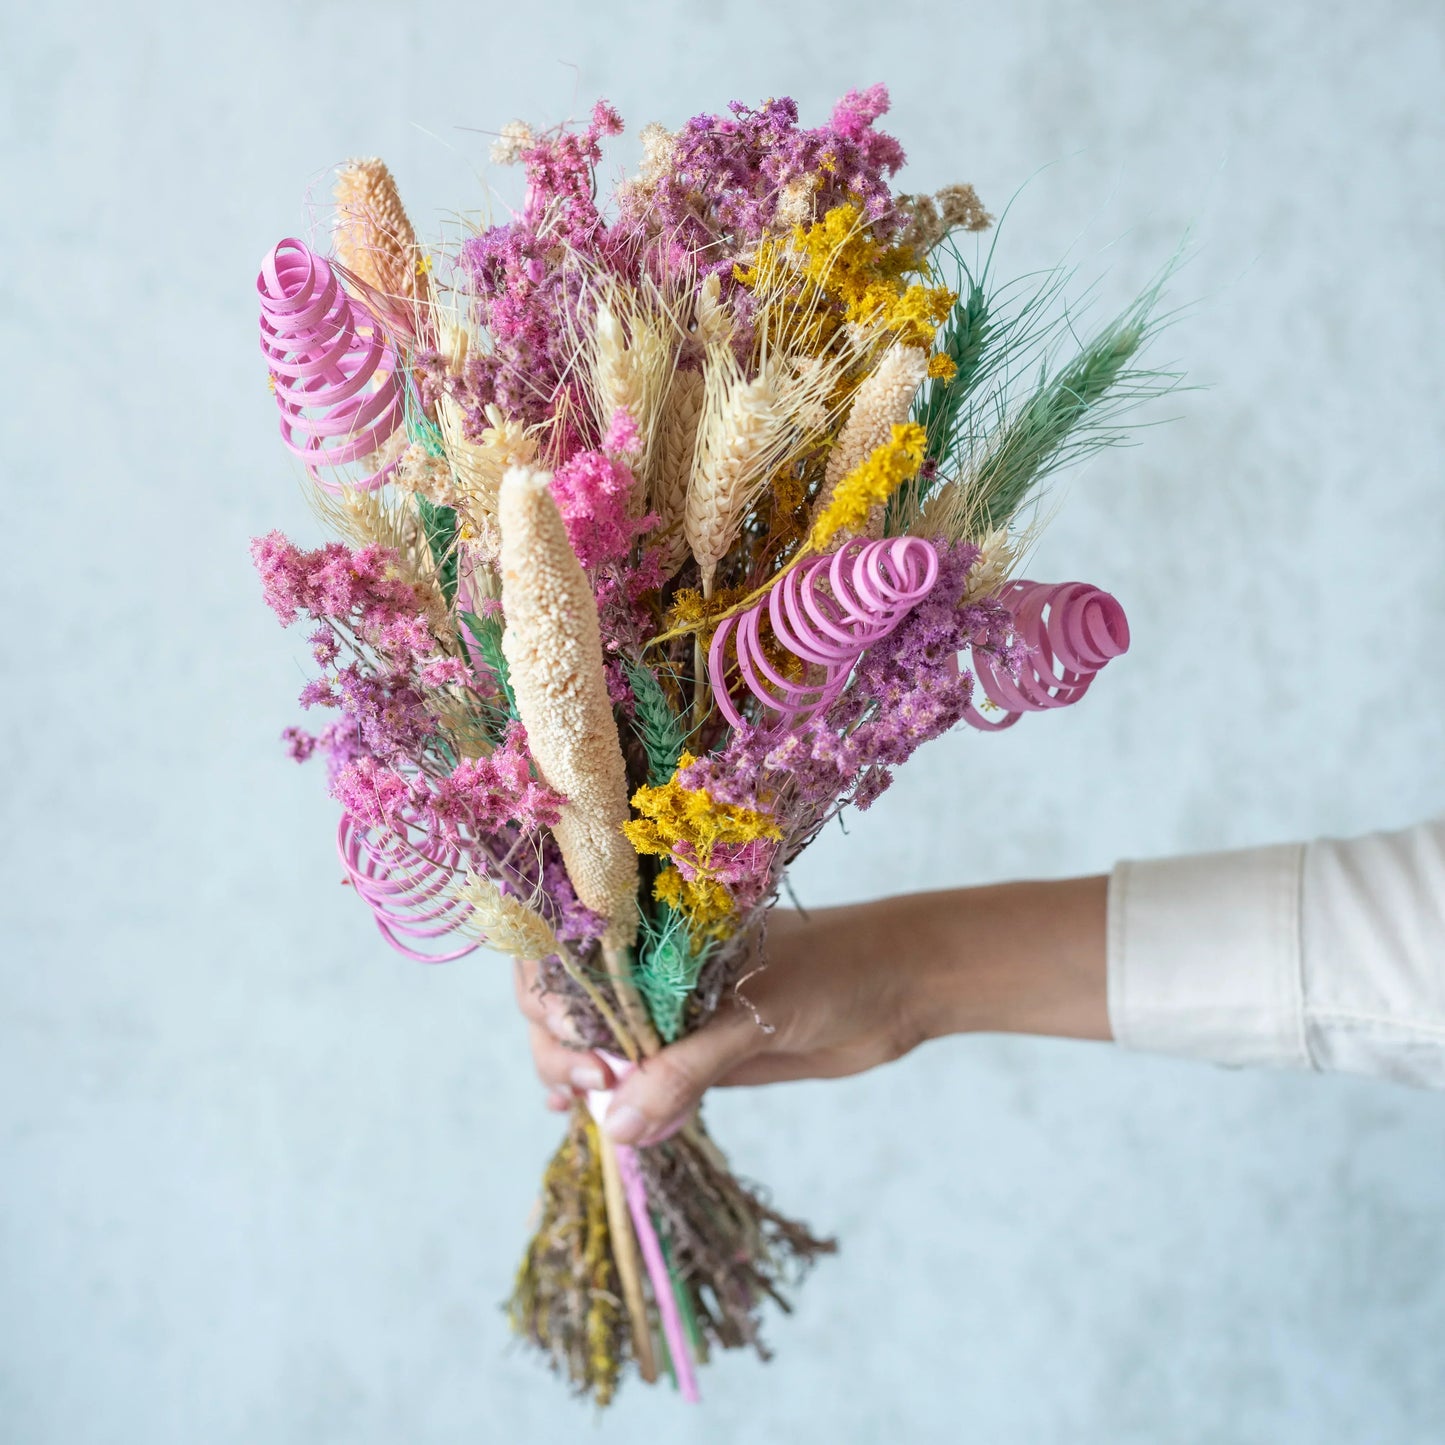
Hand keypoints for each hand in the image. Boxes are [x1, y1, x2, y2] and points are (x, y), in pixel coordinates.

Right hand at [516, 877, 1110, 1145]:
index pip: (569, 954)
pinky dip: (618, 1103)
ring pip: (601, 1046)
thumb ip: (687, 1068)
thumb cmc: (837, 970)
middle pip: (571, 1005)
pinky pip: (643, 1080)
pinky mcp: (702, 1054)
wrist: (905, 986)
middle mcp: (658, 967)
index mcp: (661, 929)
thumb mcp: (758, 1013)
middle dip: (561, 1048)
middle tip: (591, 1090)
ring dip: (582, 1081)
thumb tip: (616, 1125)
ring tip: (590, 1112)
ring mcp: (677, 1011)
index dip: (552, 1001)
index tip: (580, 1051)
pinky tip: (600, 1122)